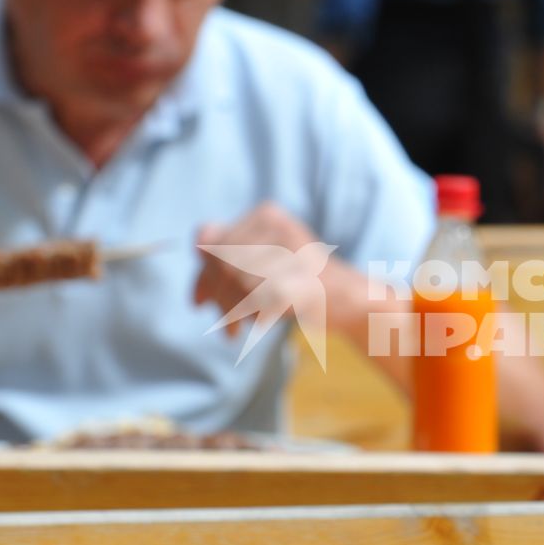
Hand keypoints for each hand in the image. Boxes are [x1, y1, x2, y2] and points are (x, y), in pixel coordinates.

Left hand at [193, 203, 324, 337]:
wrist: (347, 296)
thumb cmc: (297, 279)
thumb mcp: (259, 257)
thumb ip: (224, 251)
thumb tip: (195, 247)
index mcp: (267, 215)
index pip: (212, 241)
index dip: (201, 274)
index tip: (199, 302)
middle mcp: (280, 227)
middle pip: (223, 264)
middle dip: (217, 298)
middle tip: (225, 325)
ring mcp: (295, 253)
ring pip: (238, 283)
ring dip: (232, 312)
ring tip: (237, 329)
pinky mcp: (306, 283)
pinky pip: (262, 302)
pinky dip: (255, 317)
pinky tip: (259, 324)